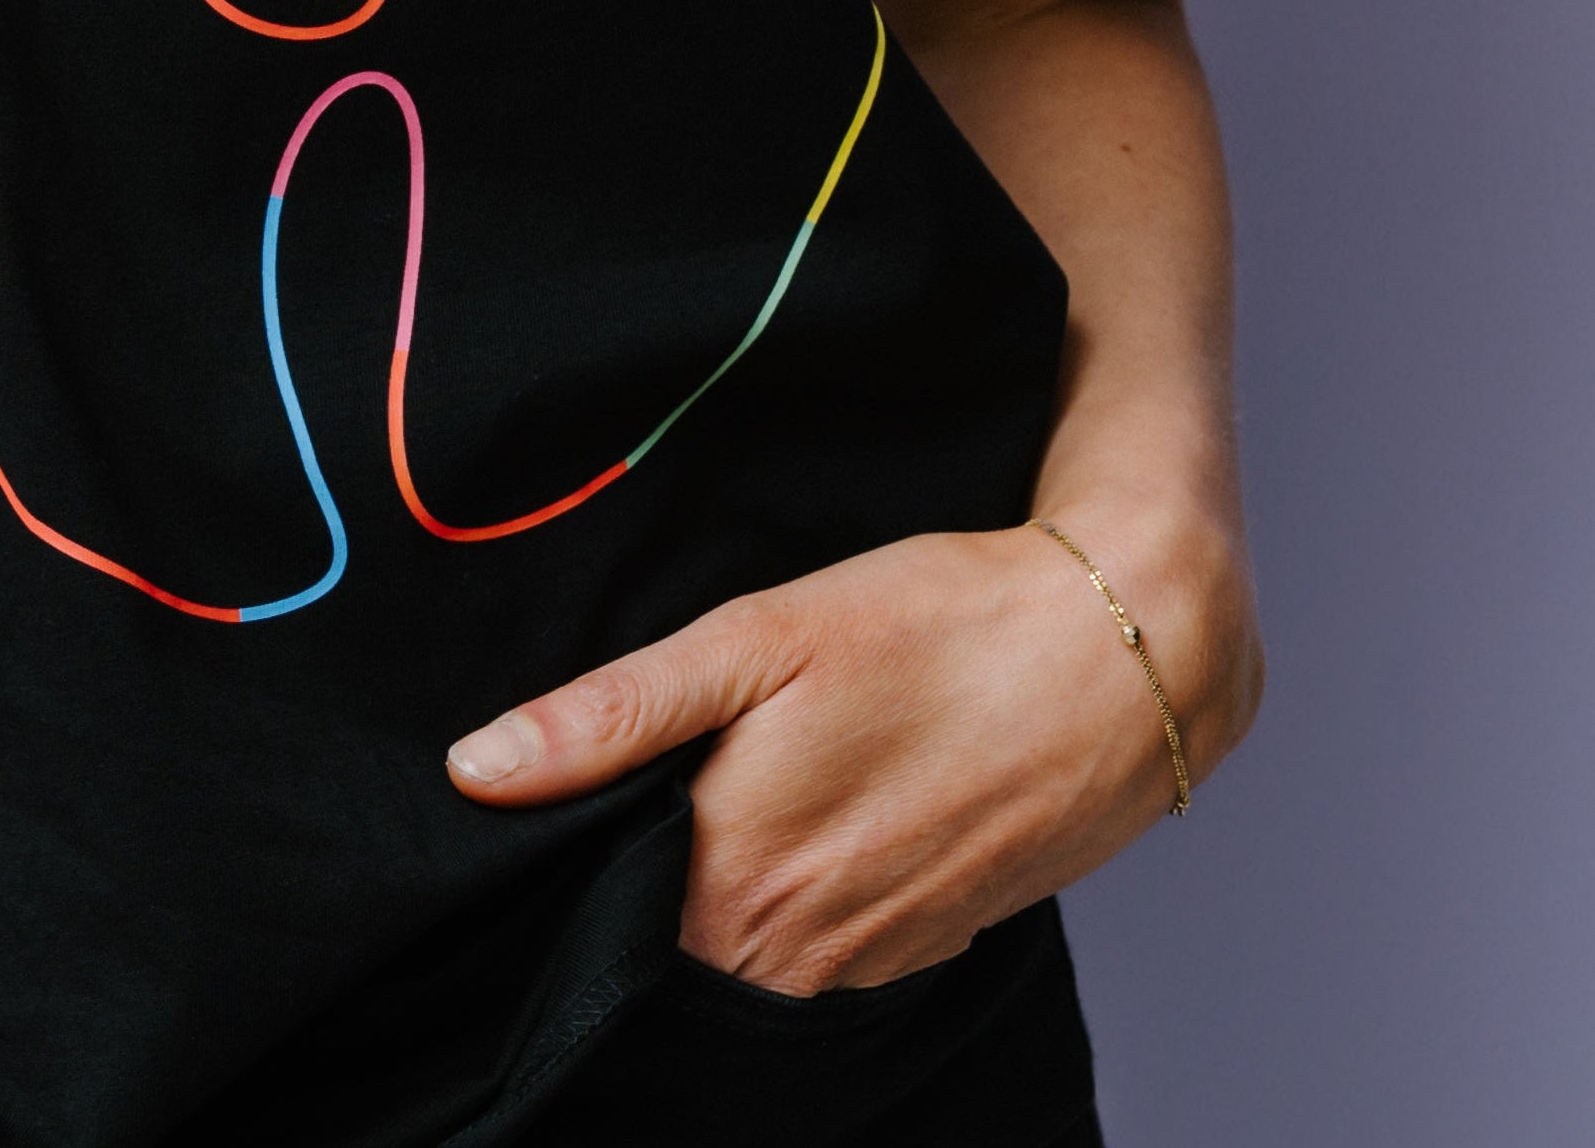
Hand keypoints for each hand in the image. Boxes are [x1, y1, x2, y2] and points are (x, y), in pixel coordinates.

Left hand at [442, 517, 1242, 993]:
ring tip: (750, 770)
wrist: (1117, 659)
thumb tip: (477, 768)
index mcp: (731, 886)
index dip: (571, 844)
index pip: (595, 906)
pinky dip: (807, 883)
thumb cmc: (937, 628)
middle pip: (666, 931)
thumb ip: (615, 714)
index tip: (566, 783)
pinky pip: (821, 940)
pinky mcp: (921, 949)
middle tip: (667, 754)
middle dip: (644, 857)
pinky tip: (826, 801)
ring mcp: (864, 966)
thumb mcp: (758, 639)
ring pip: (744, 941)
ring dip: (729, 872)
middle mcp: (792, 958)